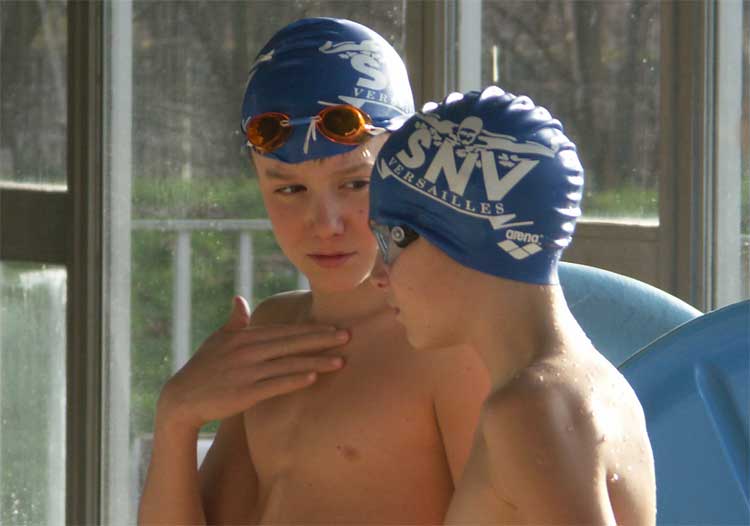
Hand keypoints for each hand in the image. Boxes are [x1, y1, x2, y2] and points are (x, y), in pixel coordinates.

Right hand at [156, 296, 348, 432]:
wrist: (182, 397)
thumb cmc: (203, 367)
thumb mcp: (217, 340)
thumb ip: (234, 321)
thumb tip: (238, 300)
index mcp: (245, 336)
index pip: (285, 330)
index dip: (311, 329)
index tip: (334, 326)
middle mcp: (248, 350)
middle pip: (292, 342)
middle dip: (322, 339)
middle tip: (348, 336)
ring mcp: (247, 371)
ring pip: (289, 363)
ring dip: (316, 361)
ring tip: (341, 361)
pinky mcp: (245, 392)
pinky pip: (275, 384)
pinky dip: (294, 380)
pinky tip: (313, 378)